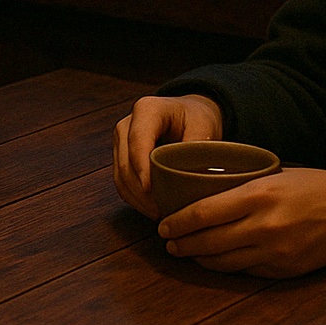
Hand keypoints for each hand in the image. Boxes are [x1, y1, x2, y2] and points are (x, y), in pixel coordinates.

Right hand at [112, 94, 223, 218]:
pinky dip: (135, 199)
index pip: (138, 141)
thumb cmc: (196, 118)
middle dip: (142, 192)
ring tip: (160, 214)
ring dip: (138, 199)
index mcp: (146, 110)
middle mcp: (126, 125)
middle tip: (162, 211)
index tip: (151, 190)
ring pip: (120, 177)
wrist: (189, 115)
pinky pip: (122, 183)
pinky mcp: (120, 158)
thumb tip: (195, 176)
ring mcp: (121, 142)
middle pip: (125, 163)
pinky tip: (153, 209)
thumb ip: (197, 147)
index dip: (142, 168)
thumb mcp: (204, 126)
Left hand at [157, 167, 325, 278]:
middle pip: (208, 241)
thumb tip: (202, 193)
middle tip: (167, 241)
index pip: (204, 213)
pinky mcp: (283, 270)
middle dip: (182, 243)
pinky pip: (245, 271)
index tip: (163, 224)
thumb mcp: (273, 174)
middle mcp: (263, 226)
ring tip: (185, 252)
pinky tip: (214, 260)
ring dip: (199, 259)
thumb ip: (241, 186)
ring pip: (223, 262)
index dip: (178, 222)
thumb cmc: (311, 185)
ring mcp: (274, 252)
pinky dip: (225, 266)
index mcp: (258, 195)